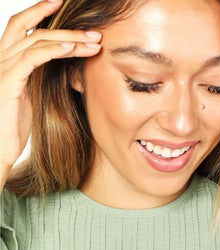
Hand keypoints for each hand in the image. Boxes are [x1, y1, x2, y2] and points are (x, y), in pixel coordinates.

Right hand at [0, 0, 101, 168]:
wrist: (1, 148)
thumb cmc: (16, 126)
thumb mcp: (32, 96)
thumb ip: (42, 77)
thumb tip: (69, 68)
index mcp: (7, 59)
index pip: (22, 25)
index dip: (40, 11)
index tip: (65, 4)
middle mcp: (2, 58)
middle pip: (32, 28)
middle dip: (65, 26)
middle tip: (94, 31)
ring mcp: (3, 68)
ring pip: (36, 41)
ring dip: (69, 39)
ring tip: (93, 43)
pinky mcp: (8, 82)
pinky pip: (32, 58)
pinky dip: (52, 50)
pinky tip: (71, 48)